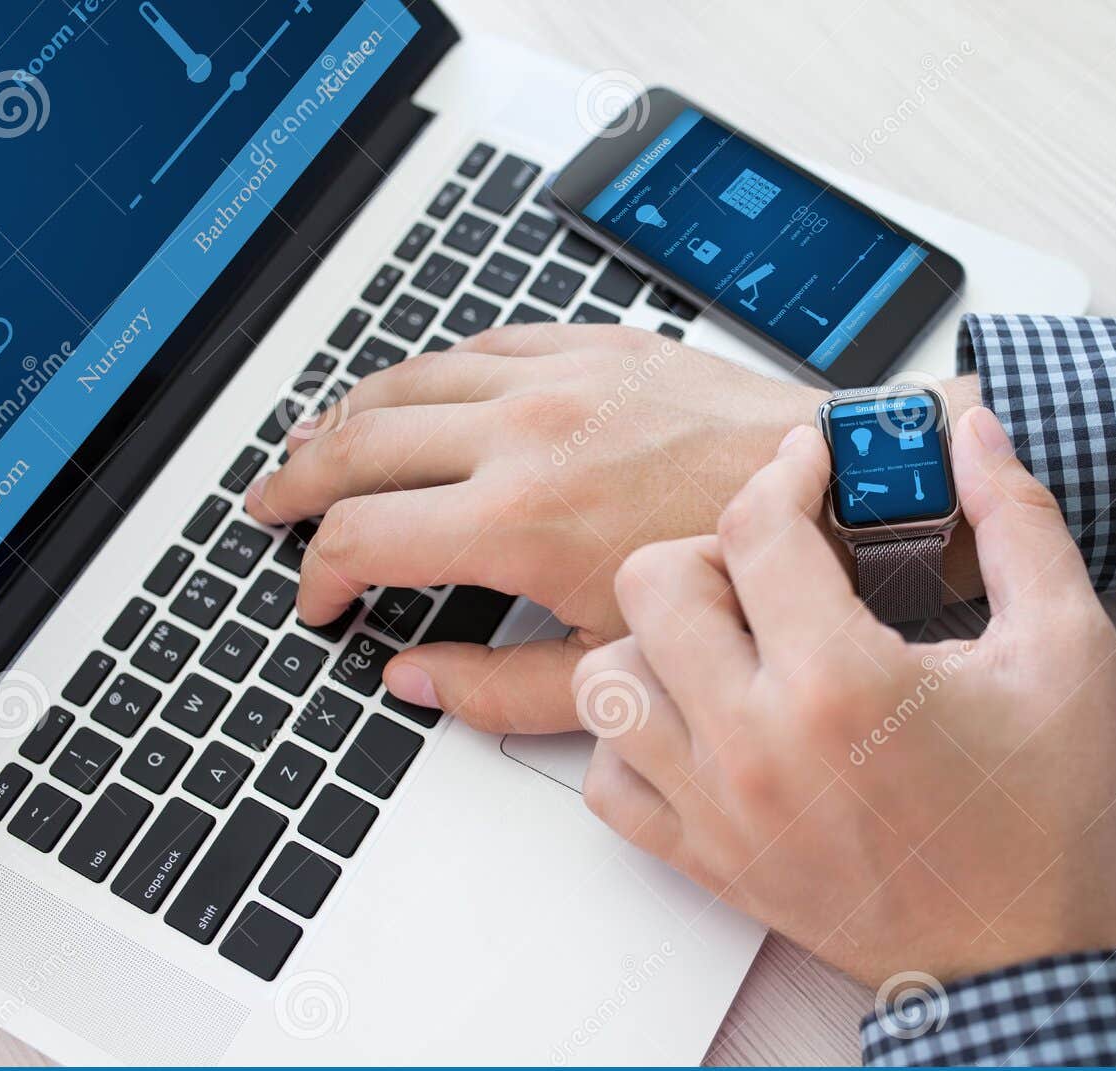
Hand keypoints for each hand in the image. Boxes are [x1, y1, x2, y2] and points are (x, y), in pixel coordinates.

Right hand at [246, 324, 982, 732]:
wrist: (843, 488)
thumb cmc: (749, 576)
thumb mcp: (621, 662)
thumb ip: (502, 686)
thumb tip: (414, 681)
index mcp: (519, 520)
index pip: (361, 537)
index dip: (319, 575)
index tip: (322, 599)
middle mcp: (525, 433)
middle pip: (359, 442)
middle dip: (299, 479)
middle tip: (271, 504)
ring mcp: (561, 378)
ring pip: (409, 377)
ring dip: (350, 413)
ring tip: (321, 443)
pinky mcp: (601, 345)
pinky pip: (485, 340)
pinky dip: (435, 369)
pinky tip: (423, 390)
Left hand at [572, 406, 1115, 987]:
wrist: (1026, 958)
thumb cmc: (1047, 819)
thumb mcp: (1066, 649)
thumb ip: (1021, 525)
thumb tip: (976, 437)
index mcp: (842, 683)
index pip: (755, 527)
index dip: (784, 472)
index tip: (807, 469)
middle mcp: (757, 746)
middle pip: (652, 586)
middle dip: (712, 548)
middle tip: (771, 562)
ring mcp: (718, 810)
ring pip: (606, 679)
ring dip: (658, 638)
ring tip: (730, 640)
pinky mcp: (705, 859)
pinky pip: (607, 777)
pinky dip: (635, 734)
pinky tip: (701, 718)